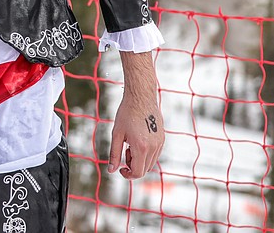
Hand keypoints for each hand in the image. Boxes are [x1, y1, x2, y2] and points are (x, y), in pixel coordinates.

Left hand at [108, 52, 164, 178]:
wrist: (141, 97)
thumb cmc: (126, 114)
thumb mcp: (116, 134)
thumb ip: (114, 154)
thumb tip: (111, 170)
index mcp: (141, 147)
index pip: (138, 172)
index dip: (128, 175)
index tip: (121, 169)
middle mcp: (154, 147)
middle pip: (145, 169)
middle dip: (133, 166)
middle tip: (124, 150)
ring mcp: (160, 143)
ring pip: (151, 162)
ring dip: (139, 160)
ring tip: (130, 143)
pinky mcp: (163, 138)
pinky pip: (155, 154)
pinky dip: (146, 153)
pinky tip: (137, 140)